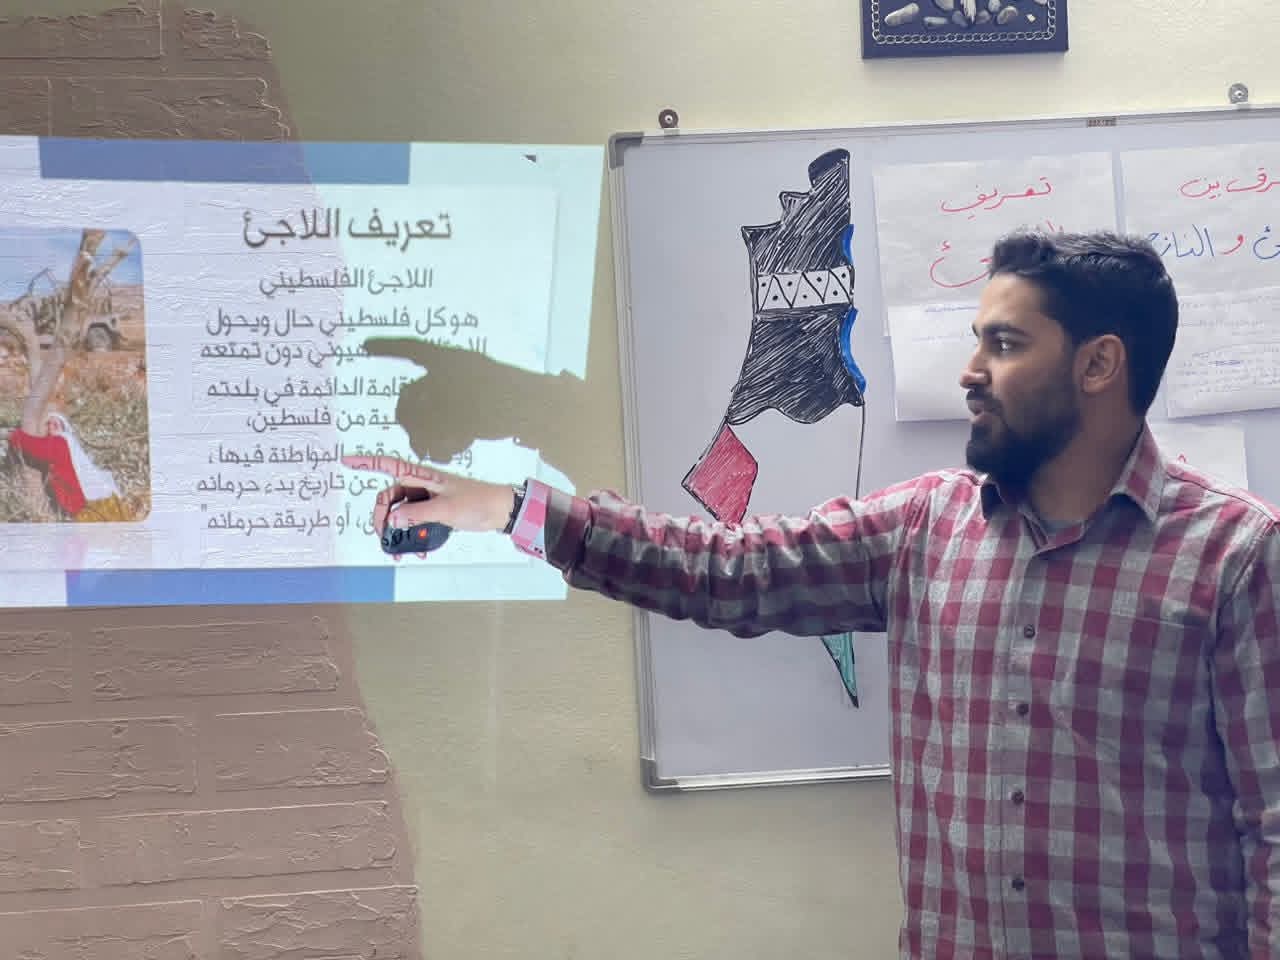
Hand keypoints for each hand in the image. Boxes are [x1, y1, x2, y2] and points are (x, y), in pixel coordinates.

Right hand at [341, 454, 516, 537]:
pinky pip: (414, 522)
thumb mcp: (445, 509)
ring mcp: (427, 498)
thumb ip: (417, 514)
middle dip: (383, 517)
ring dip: (398, 531)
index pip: (389, 465)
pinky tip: (418, 550)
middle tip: (383, 536)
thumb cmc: (477, 502)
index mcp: (422, 476)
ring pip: (401, 513)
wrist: (499, 511)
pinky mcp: (433, 511)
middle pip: (389, 498)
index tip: (345, 461)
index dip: (366, 462)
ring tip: (401, 550)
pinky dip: (412, 536)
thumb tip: (393, 519)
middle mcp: (421, 485)